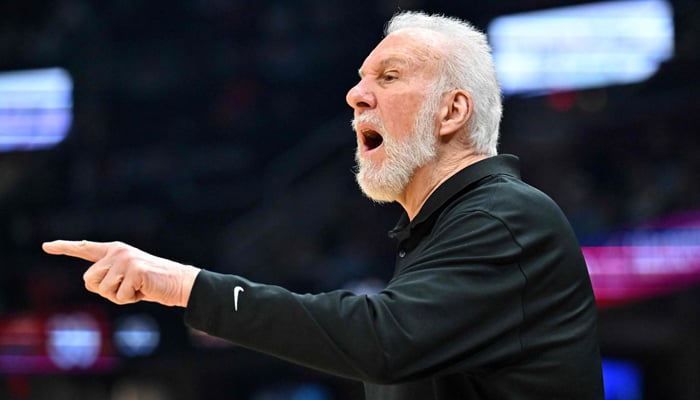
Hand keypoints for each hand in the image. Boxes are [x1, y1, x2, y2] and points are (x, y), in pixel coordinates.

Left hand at [42, 240, 199, 306]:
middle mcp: (118, 251)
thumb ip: (108, 276)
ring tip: (138, 288)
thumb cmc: (152, 284)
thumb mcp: (127, 278)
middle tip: (128, 288)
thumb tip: (90, 281)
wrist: (180, 283)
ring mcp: (126, 259)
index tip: (46, 246)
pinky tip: (144, 290)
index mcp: (115, 250)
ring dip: (119, 296)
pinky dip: (131, 299)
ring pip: (102, 290)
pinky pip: (119, 296)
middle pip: (89, 280)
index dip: (64, 247)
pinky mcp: (134, 270)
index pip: (85, 248)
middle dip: (105, 291)